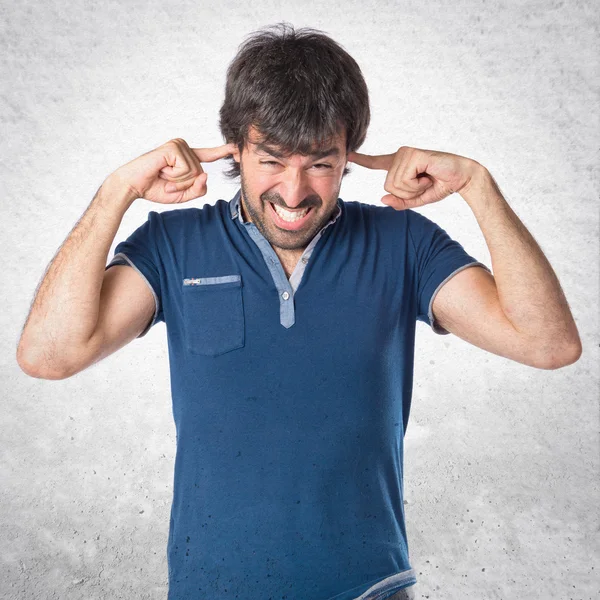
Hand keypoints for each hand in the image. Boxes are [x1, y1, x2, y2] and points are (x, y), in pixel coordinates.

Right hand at [110, 138, 236, 203]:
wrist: (133, 186)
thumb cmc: (156, 188)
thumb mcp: (183, 194)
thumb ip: (198, 189)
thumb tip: (206, 175)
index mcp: (187, 157)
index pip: (209, 155)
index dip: (223, 151)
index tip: (236, 148)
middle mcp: (184, 148)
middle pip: (201, 174)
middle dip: (184, 185)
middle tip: (166, 181)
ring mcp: (179, 145)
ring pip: (194, 173)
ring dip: (178, 182)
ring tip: (163, 176)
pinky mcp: (173, 147)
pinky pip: (185, 170)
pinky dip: (173, 176)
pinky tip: (161, 171)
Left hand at [347, 146, 480, 209]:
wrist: (462, 178)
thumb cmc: (440, 185)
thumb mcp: (417, 199)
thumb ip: (400, 201)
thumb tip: (383, 199)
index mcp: (399, 164)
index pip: (376, 162)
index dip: (362, 160)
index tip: (348, 155)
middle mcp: (400, 155)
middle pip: (388, 187)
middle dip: (407, 194)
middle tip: (424, 184)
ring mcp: (406, 153)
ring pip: (394, 186)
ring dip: (413, 190)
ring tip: (427, 180)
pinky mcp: (413, 155)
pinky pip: (404, 181)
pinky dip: (417, 185)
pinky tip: (428, 176)